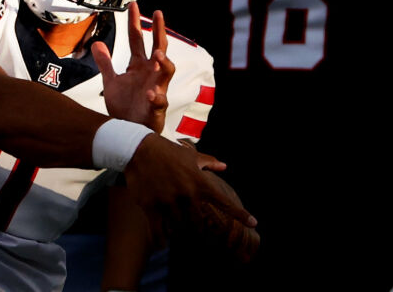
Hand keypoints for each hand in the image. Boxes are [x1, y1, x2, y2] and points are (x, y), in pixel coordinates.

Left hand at [92, 3, 174, 131]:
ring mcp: (157, 90)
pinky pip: (160, 101)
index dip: (134, 23)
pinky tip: (151, 94)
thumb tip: (97, 43)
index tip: (133, 5)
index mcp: (140, 66)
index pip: (138, 40)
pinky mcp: (157, 109)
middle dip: (159, 31)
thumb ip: (105, 63)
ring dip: (165, 63)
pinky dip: (157, 97)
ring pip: (167, 72)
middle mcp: (151, 74)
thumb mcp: (111, 82)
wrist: (127, 132)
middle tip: (159, 15)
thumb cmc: (124, 106)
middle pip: (159, 48)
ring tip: (158, 54)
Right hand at [120, 136, 258, 263]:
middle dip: (199, 227)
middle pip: (200, 223)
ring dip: (179, 229)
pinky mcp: (151, 207)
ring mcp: (169, 202)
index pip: (224, 201)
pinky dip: (161, 240)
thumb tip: (224, 166)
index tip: (254, 223)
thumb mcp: (190, 155)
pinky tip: (162, 244)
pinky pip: (158, 231)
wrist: (138, 149)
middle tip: (196, 227)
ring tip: (176, 226)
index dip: (240, 214)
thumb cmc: (167, 151)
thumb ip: (208, 163)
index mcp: (199, 182)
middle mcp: (186, 194)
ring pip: (179, 227)